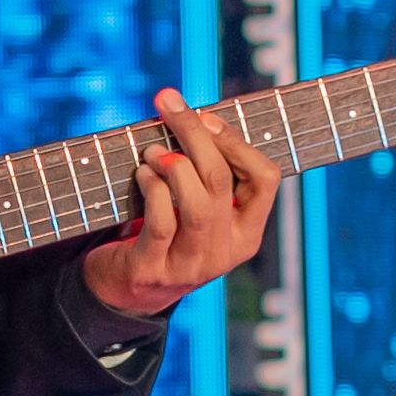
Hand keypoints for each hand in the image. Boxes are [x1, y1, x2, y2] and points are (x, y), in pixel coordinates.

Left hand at [83, 88, 281, 320]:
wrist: (129, 290)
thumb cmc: (168, 231)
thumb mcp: (198, 207)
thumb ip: (205, 171)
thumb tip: (193, 115)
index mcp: (247, 234)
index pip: (265, 179)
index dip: (236, 142)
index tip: (205, 117)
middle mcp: (224, 252)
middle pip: (221, 181)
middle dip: (194, 136)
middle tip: (168, 105)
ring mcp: (191, 266)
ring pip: (196, 204)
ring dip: (171, 165)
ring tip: (153, 150)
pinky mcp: (154, 271)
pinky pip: (161, 222)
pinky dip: (152, 188)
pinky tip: (143, 174)